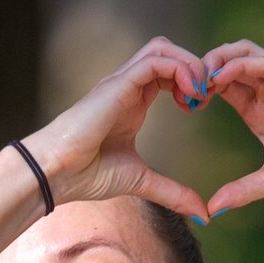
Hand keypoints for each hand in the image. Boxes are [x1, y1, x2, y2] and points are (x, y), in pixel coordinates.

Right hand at [18, 37, 209, 218]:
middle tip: (205, 97)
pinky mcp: (117, 84)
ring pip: (162, 49)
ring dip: (189, 65)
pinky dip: (179, 70)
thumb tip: (202, 213)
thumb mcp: (142, 182)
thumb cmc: (87, 175)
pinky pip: (155, 61)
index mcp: (133, 103)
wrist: (57, 173)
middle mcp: (127, 87)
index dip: (191, 82)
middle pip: (168, 53)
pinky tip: (189, 96)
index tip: (202, 107)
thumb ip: (173, 193)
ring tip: (199, 94)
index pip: (168, 73)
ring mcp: (121, 82)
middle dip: (194, 68)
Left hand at [198, 41, 263, 218]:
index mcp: (259, 111)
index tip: (181, 102)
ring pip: (244, 54)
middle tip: (182, 85)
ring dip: (217, 59)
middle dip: (202, 68)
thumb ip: (243, 191)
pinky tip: (220, 77)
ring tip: (198, 76)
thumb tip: (213, 209)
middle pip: (228, 63)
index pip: (223, 87)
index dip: (199, 88)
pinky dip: (239, 65)